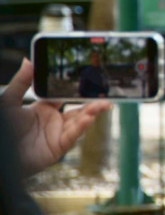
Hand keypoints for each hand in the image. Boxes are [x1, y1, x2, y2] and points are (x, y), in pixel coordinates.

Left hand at [0, 59, 111, 175]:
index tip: (88, 82)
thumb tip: (28, 61)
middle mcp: (53, 122)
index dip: (76, 91)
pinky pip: (72, 136)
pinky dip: (82, 127)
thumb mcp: (9, 101)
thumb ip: (21, 81)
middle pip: (78, 110)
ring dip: (92, 113)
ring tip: (103, 105)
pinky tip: (89, 118)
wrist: (2, 153)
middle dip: (93, 103)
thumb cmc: (4, 129)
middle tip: (105, 95)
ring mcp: (57, 134)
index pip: (65, 97)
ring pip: (80, 122)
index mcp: (43, 110)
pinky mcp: (58, 147)